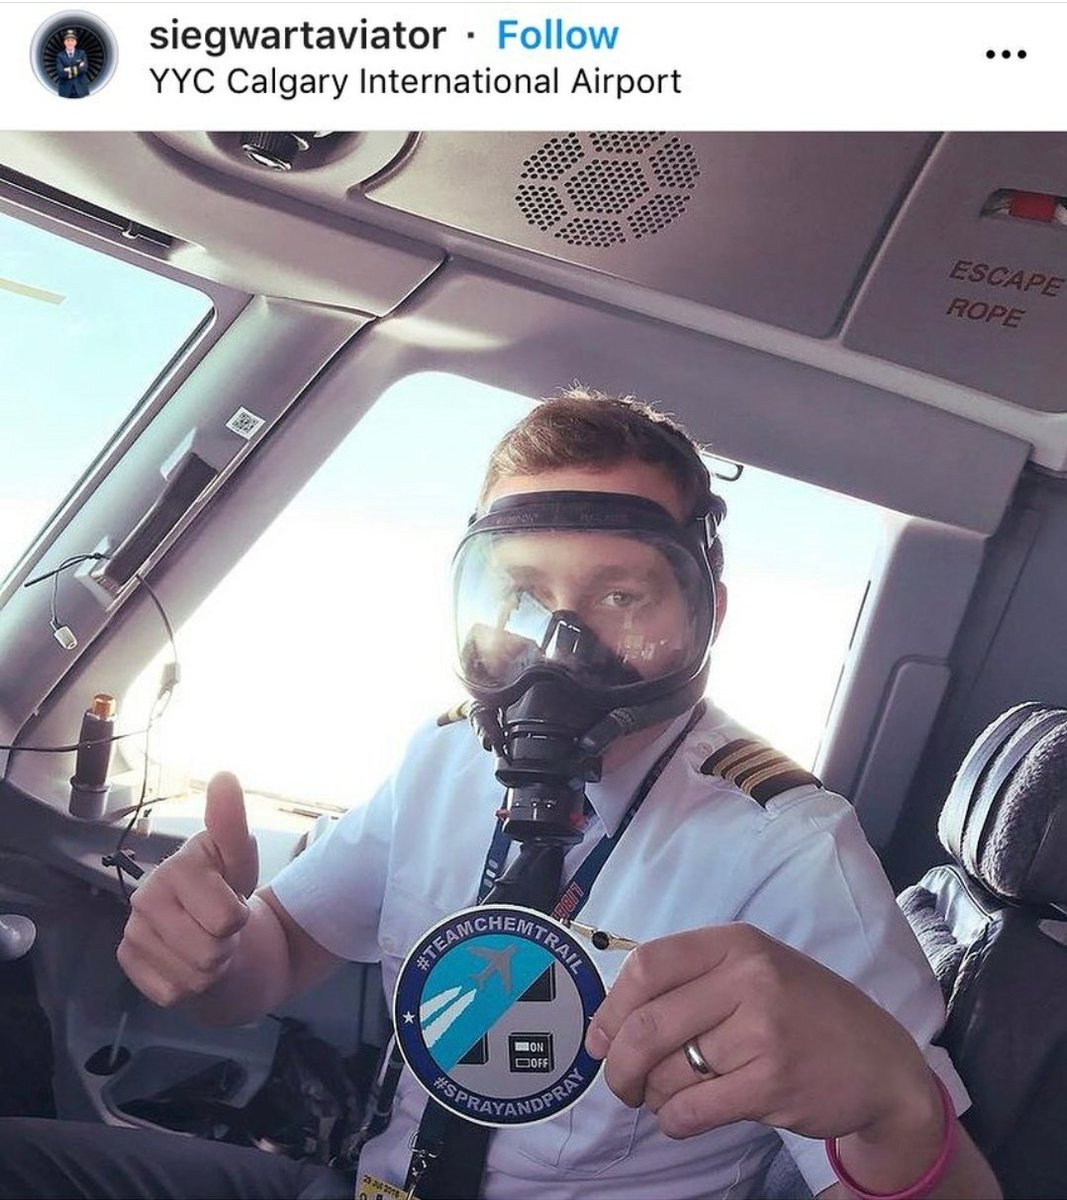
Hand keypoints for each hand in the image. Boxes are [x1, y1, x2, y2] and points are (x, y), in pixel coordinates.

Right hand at [116, 772, 258, 1006]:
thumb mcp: (241, 859)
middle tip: (220, 928)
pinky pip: (173, 993)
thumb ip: (233, 823)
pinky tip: (185, 961)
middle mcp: (144, 895)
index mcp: (175, 867)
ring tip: (206, 943)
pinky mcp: (126, 962)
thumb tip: (224, 776)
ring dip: (211, 967)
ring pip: (193, 977)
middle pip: (210, 951)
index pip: (227, 918)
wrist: (211, 930)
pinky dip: (189, 985)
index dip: (240, 917)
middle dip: (226, 945)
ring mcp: (132, 930)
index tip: (231, 900)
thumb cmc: (227, 889)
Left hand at [584, 923, 938, 1143]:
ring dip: (652, 1095)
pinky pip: (693, 1110)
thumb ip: (693, 979)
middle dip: (619, 1064)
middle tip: (620, 1083)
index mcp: (735, 944)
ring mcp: (762, 1032)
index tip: (599, 1037)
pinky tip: (682, 1117)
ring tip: (665, 1096)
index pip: (647, 965)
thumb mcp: (755, 968)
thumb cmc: (802, 1010)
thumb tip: (613, 1019)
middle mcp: (749, 979)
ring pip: (668, 1073)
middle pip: (648, 1025)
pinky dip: (674, 1121)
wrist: (879, 1060)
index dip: (611, 1007)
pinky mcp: (772, 1085)